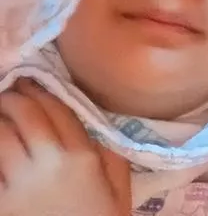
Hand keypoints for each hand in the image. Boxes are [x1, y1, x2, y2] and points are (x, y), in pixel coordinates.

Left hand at [0, 78, 130, 215]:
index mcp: (83, 156)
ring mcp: (19, 184)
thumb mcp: (119, 189)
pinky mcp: (0, 203)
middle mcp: (50, 163)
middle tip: (10, 92)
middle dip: (13, 97)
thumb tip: (96, 126)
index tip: (32, 82)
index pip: (57, 109)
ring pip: (0, 136)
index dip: (40, 90)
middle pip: (25, 115)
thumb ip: (110, 155)